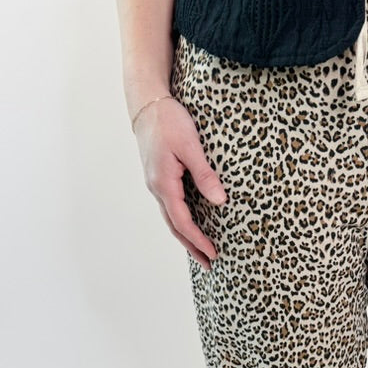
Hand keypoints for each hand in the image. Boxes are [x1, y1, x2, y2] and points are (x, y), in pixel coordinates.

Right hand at [133, 97, 225, 270]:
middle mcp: (157, 187)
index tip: (214, 253)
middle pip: (175, 226)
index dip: (198, 240)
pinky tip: (192, 226)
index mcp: (163, 183)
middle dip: (192, 246)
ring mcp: (156, 183)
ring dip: (187, 237)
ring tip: (202, 252)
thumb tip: (219, 201)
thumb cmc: (169, 120)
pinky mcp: (160, 177)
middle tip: (209, 264)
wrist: (147, 103)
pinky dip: (182, 222)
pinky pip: (171, 206)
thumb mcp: (191, 146)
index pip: (182, 221)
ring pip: (172, 218)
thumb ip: (204, 175)